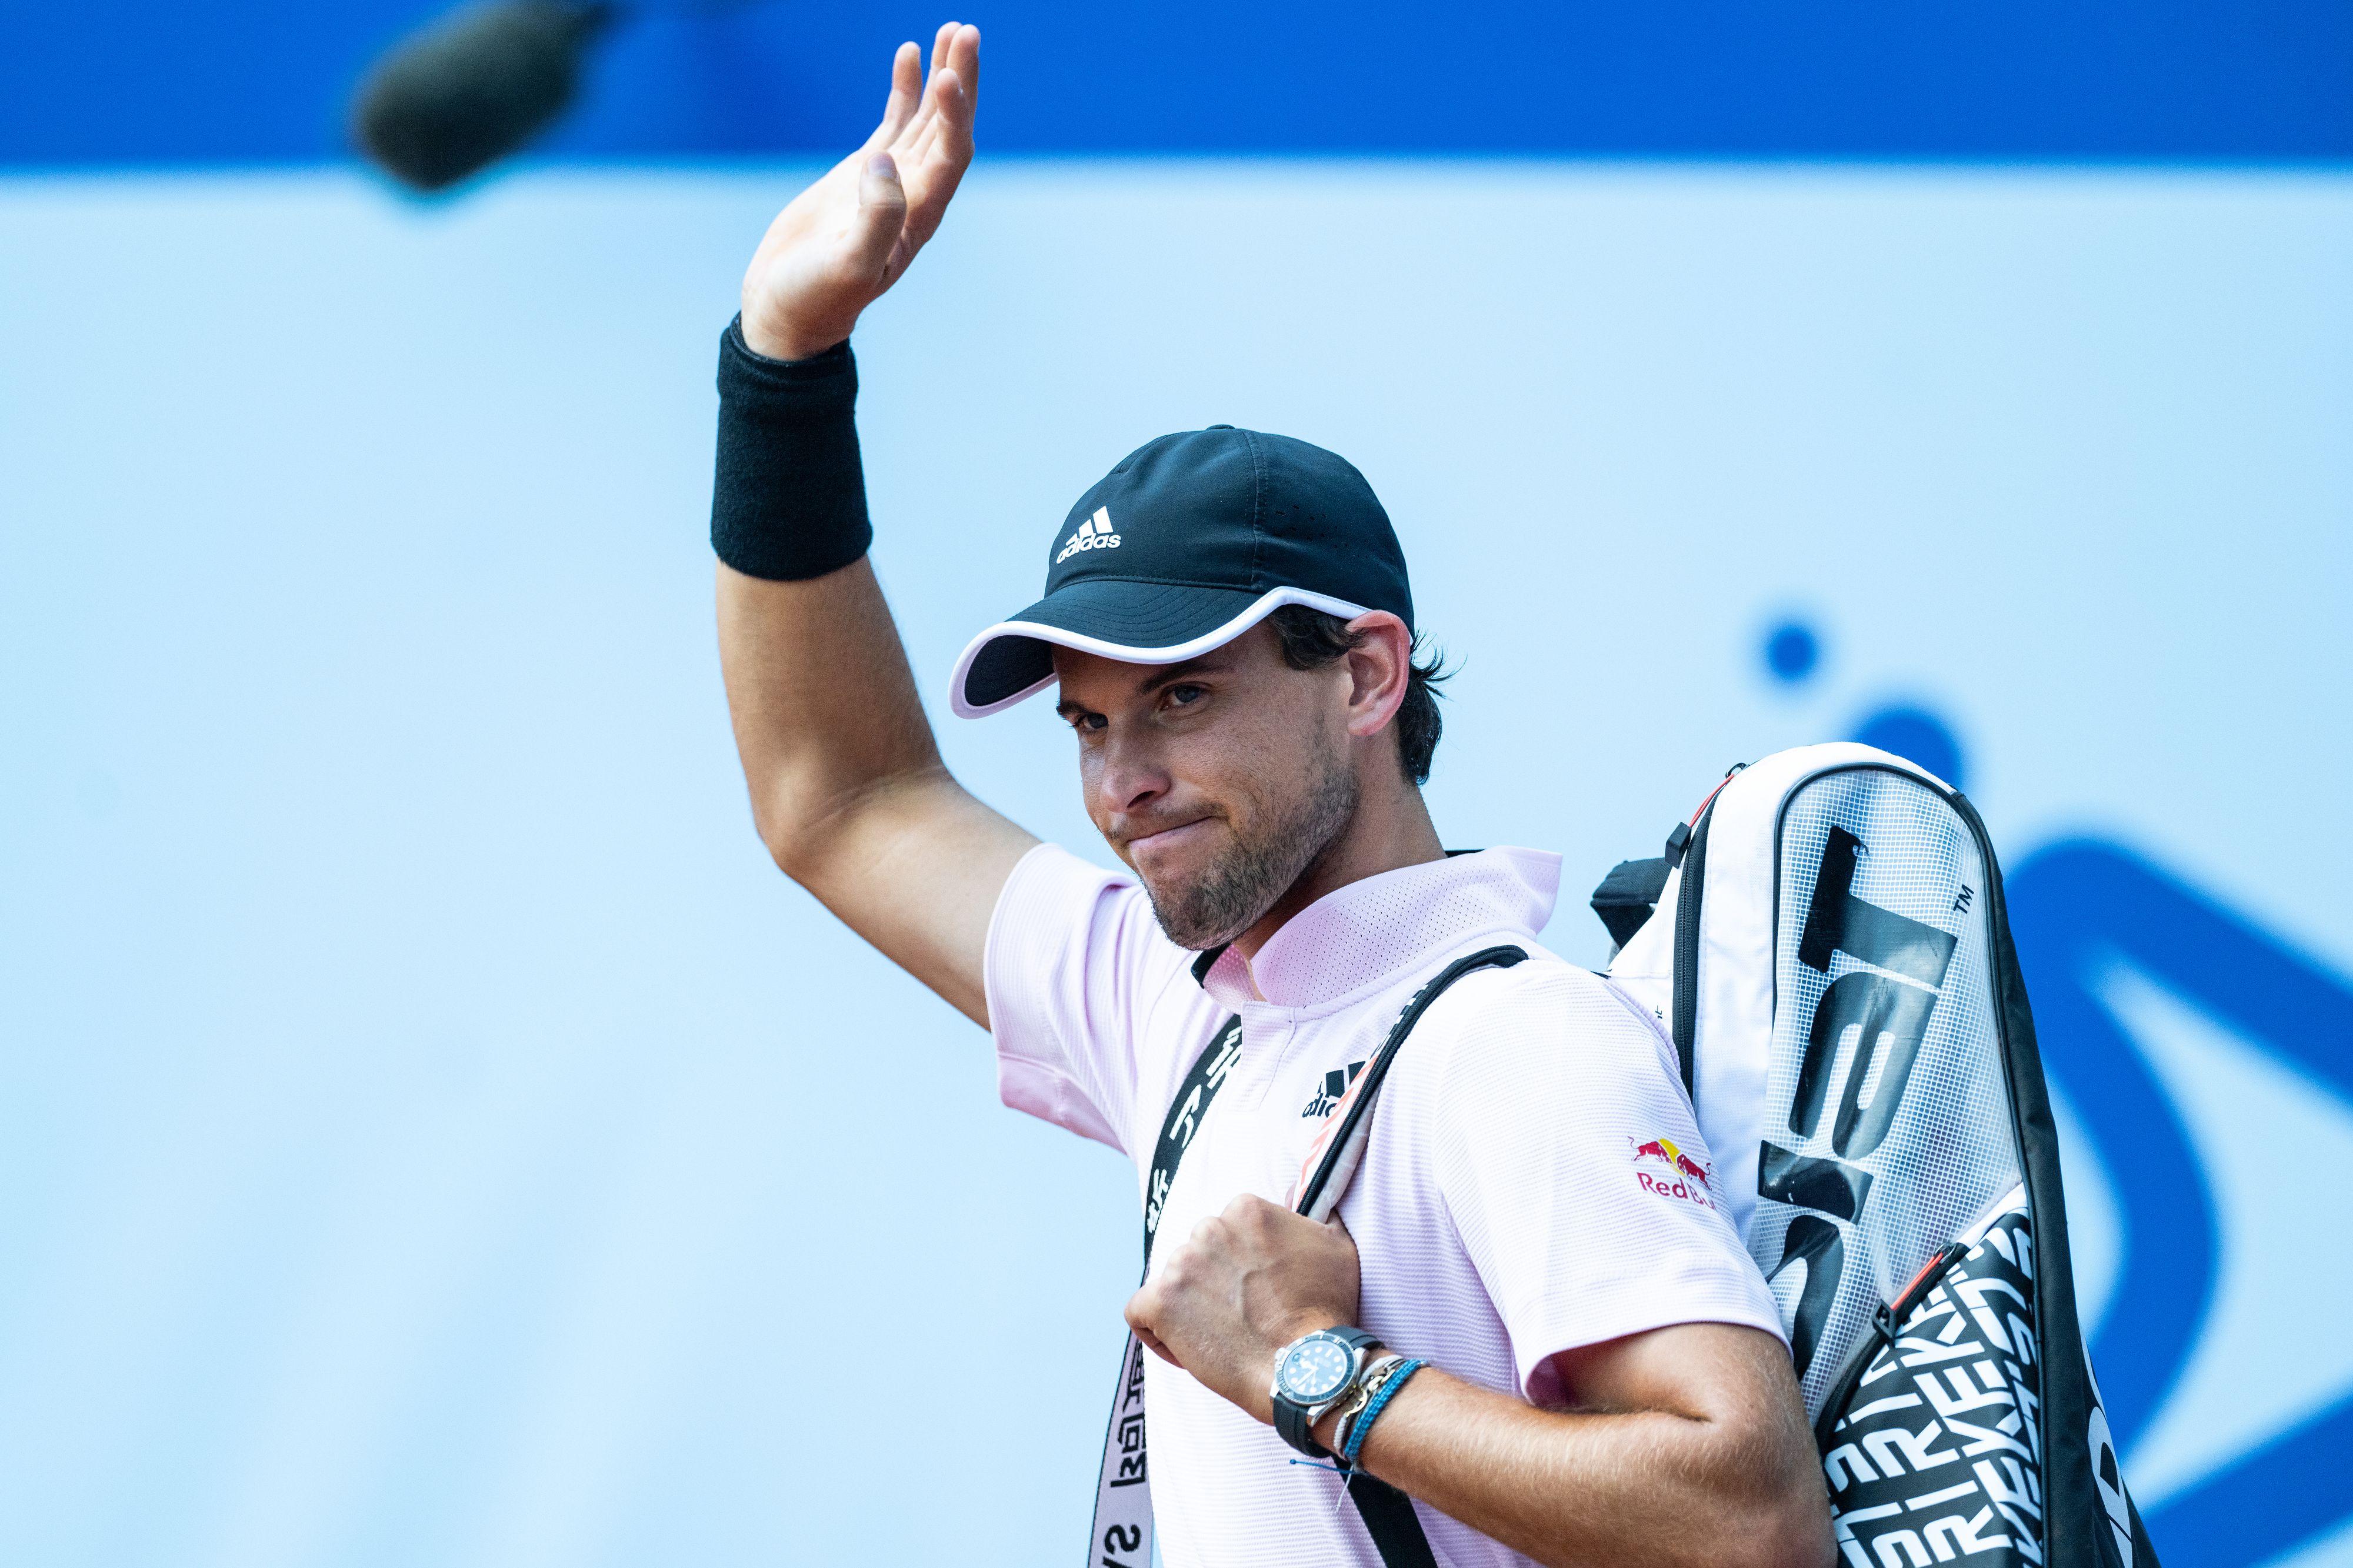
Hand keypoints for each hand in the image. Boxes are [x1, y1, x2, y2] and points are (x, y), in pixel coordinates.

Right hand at [738, 22, 980, 360]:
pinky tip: (910, 55)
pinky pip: (895, 122)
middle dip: (960, 80)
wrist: (787, 309)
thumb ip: (875, 219)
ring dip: (941, 77)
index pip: (951, 155)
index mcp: (919, 216)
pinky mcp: (865, 173)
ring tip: (953, 31)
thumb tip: (885, 163)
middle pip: (950, 127)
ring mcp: (892, 180)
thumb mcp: (849, 266)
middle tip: (968, 32)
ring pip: (927, 119)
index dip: (955, 115)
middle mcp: (916, 195)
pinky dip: (906, 90)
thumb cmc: (818, 297)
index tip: (948, 76)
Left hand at [1124, 1195, 1360, 1423]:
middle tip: (1240, 1315)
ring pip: (1173, 1281)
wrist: (1307, 1367)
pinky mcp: (1160, 1303)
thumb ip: (1314, 1219)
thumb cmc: (1326, 1311)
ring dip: (1190, 1305)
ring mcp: (1181, 1265)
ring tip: (1221, 1336)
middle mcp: (1209, 1229)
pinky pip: (1140, 1312)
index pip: (1228, 1228)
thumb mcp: (1336, 1246)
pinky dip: (1157, 1330)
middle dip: (1215, 1281)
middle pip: (1199, 1253)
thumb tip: (1308, 1205)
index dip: (1240, 1262)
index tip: (1256, 1290)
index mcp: (1246, 1209)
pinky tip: (1185, 1345)